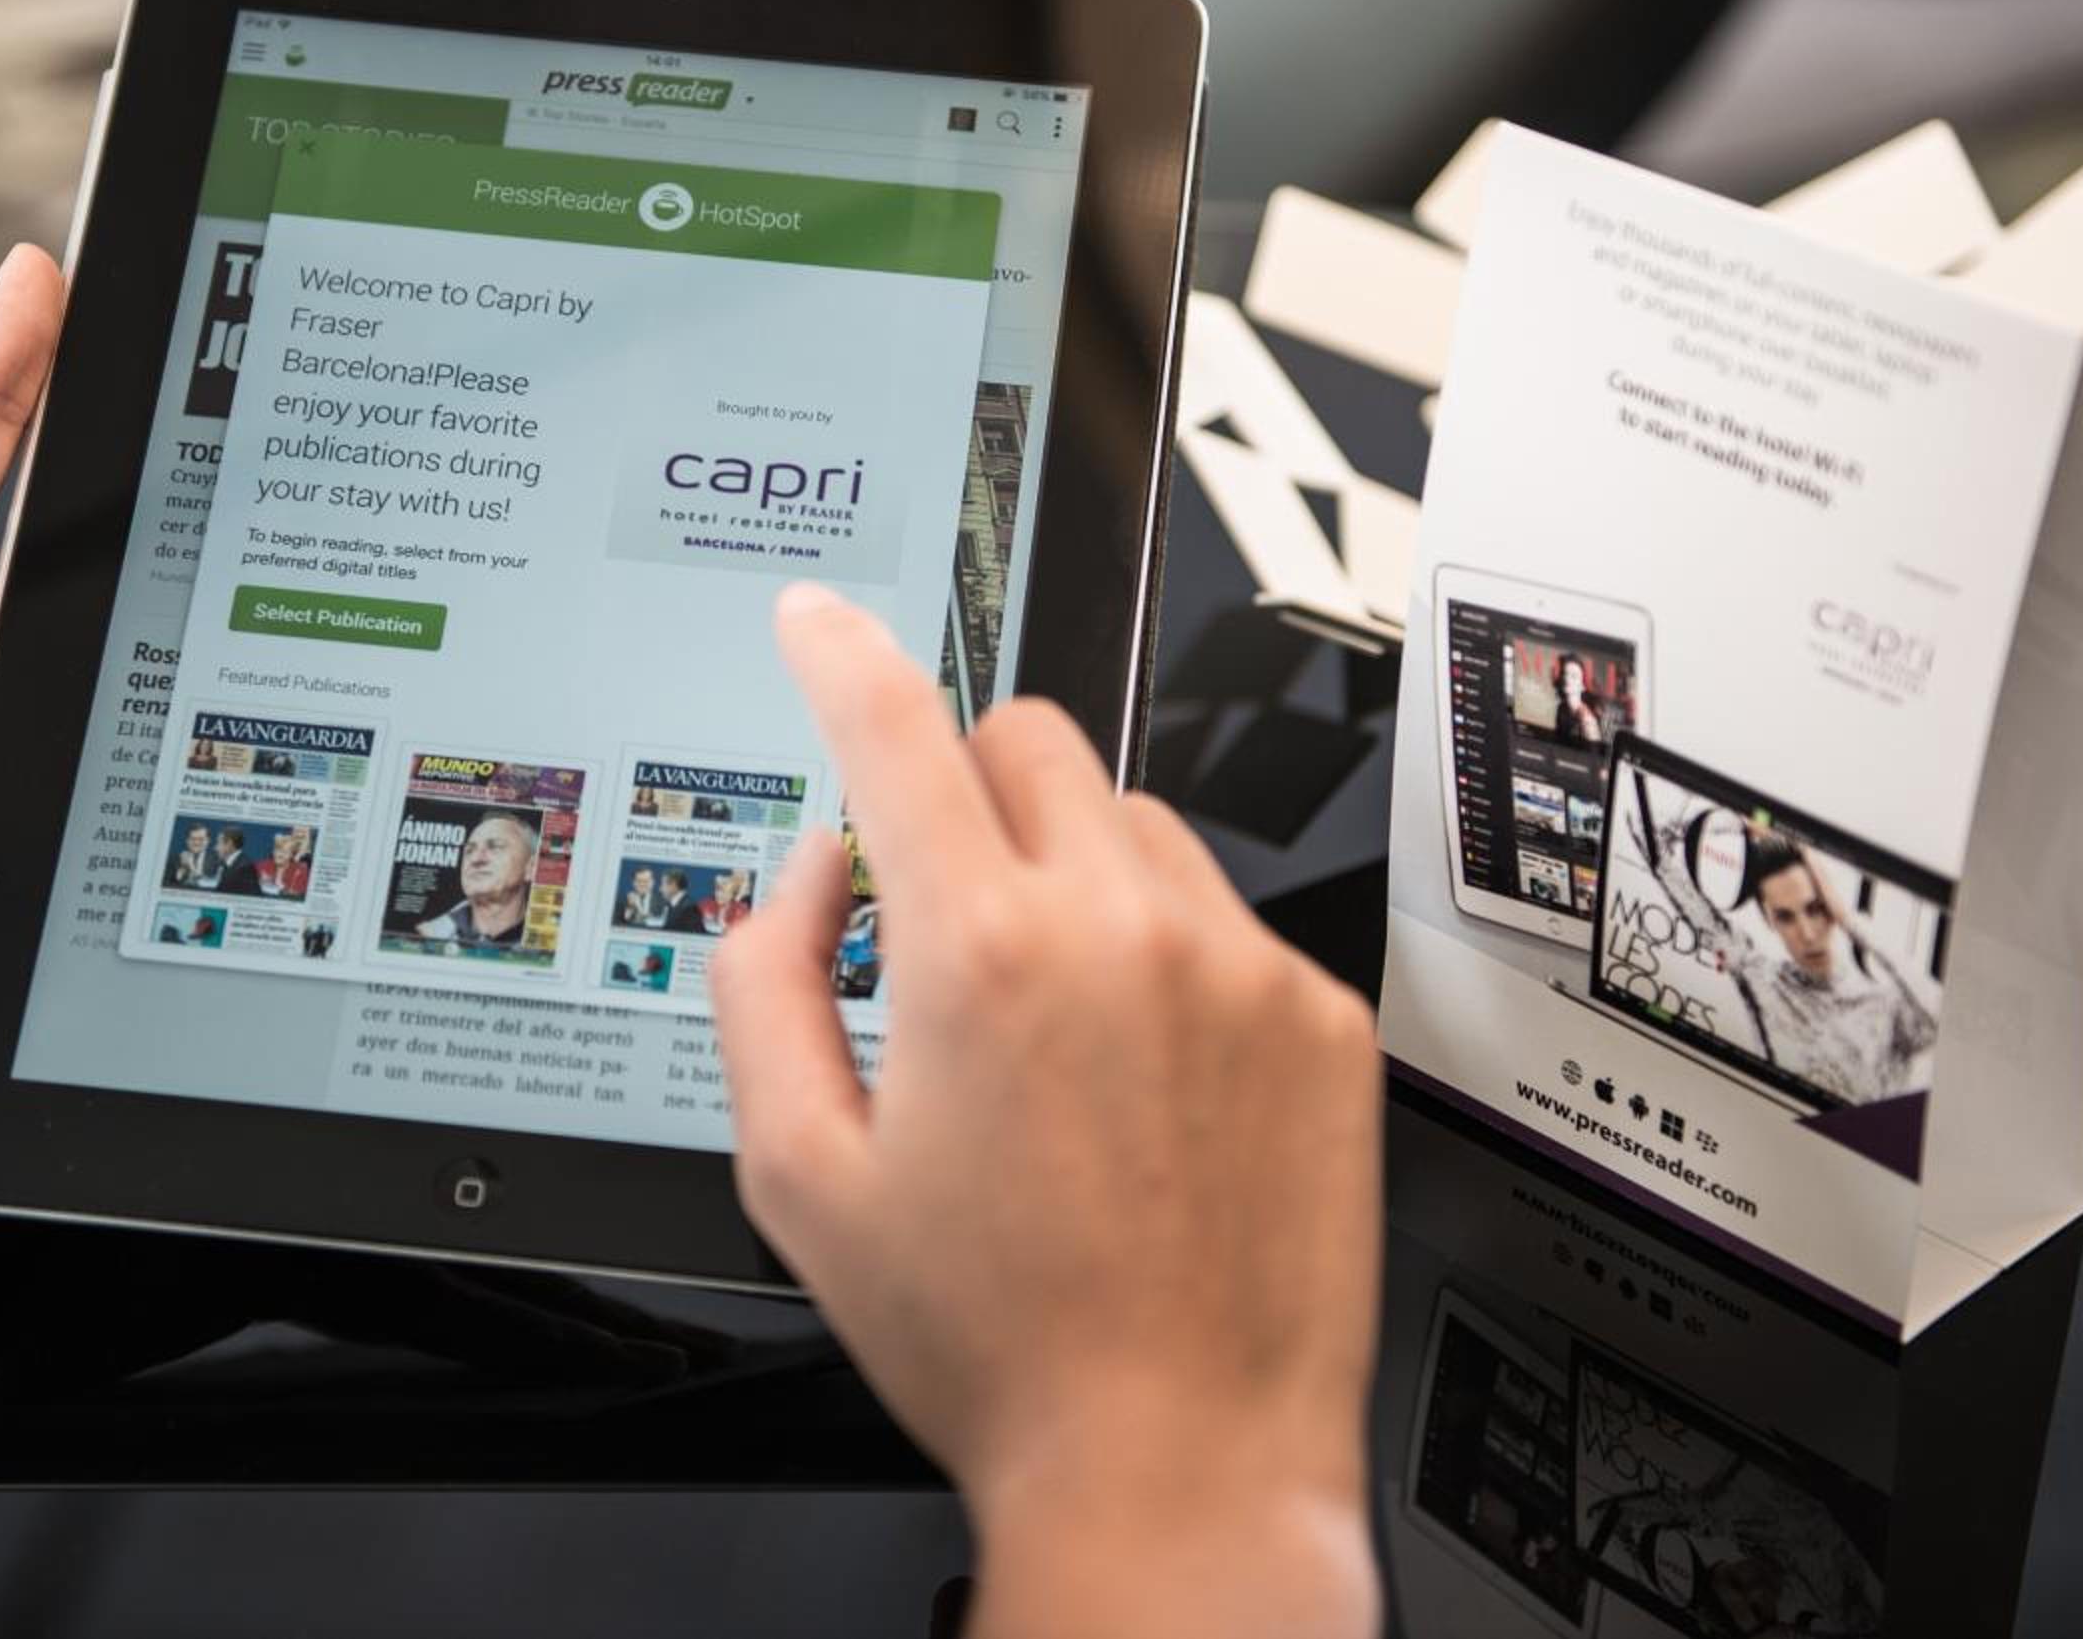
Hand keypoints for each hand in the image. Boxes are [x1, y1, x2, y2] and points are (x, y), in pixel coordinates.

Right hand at [710, 585, 1382, 1637]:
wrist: (1177, 1463)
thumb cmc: (996, 1344)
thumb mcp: (798, 1177)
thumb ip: (764, 986)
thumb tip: (804, 876)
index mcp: (977, 957)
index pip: (894, 727)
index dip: (840, 653)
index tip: (821, 619)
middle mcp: (1120, 930)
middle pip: (1028, 740)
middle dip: (962, 789)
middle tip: (941, 905)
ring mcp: (1237, 966)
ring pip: (1132, 819)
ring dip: (1072, 870)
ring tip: (1053, 1025)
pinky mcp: (1318, 1015)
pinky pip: (1226, 913)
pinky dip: (1169, 953)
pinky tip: (1148, 1078)